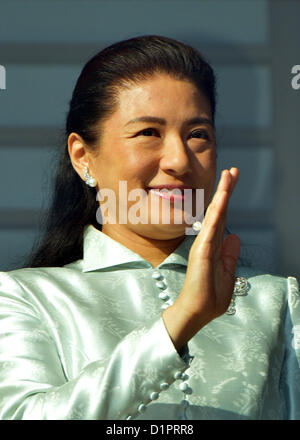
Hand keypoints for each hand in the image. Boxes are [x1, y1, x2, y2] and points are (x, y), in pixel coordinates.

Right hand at [162, 168, 240, 351]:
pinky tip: (222, 199)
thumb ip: (230, 255)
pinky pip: (211, 228)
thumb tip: (235, 236)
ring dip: (222, 195)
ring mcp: (204, 245)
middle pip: (219, 211)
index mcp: (215, 245)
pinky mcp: (201, 252)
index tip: (232, 182)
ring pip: (215, 215)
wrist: (196, 312)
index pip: (223, 218)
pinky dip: (216, 213)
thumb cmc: (209, 296)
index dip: (227, 200)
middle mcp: (208, 241)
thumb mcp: (227, 273)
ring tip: (229, 176)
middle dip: (226, 190)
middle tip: (233, 171)